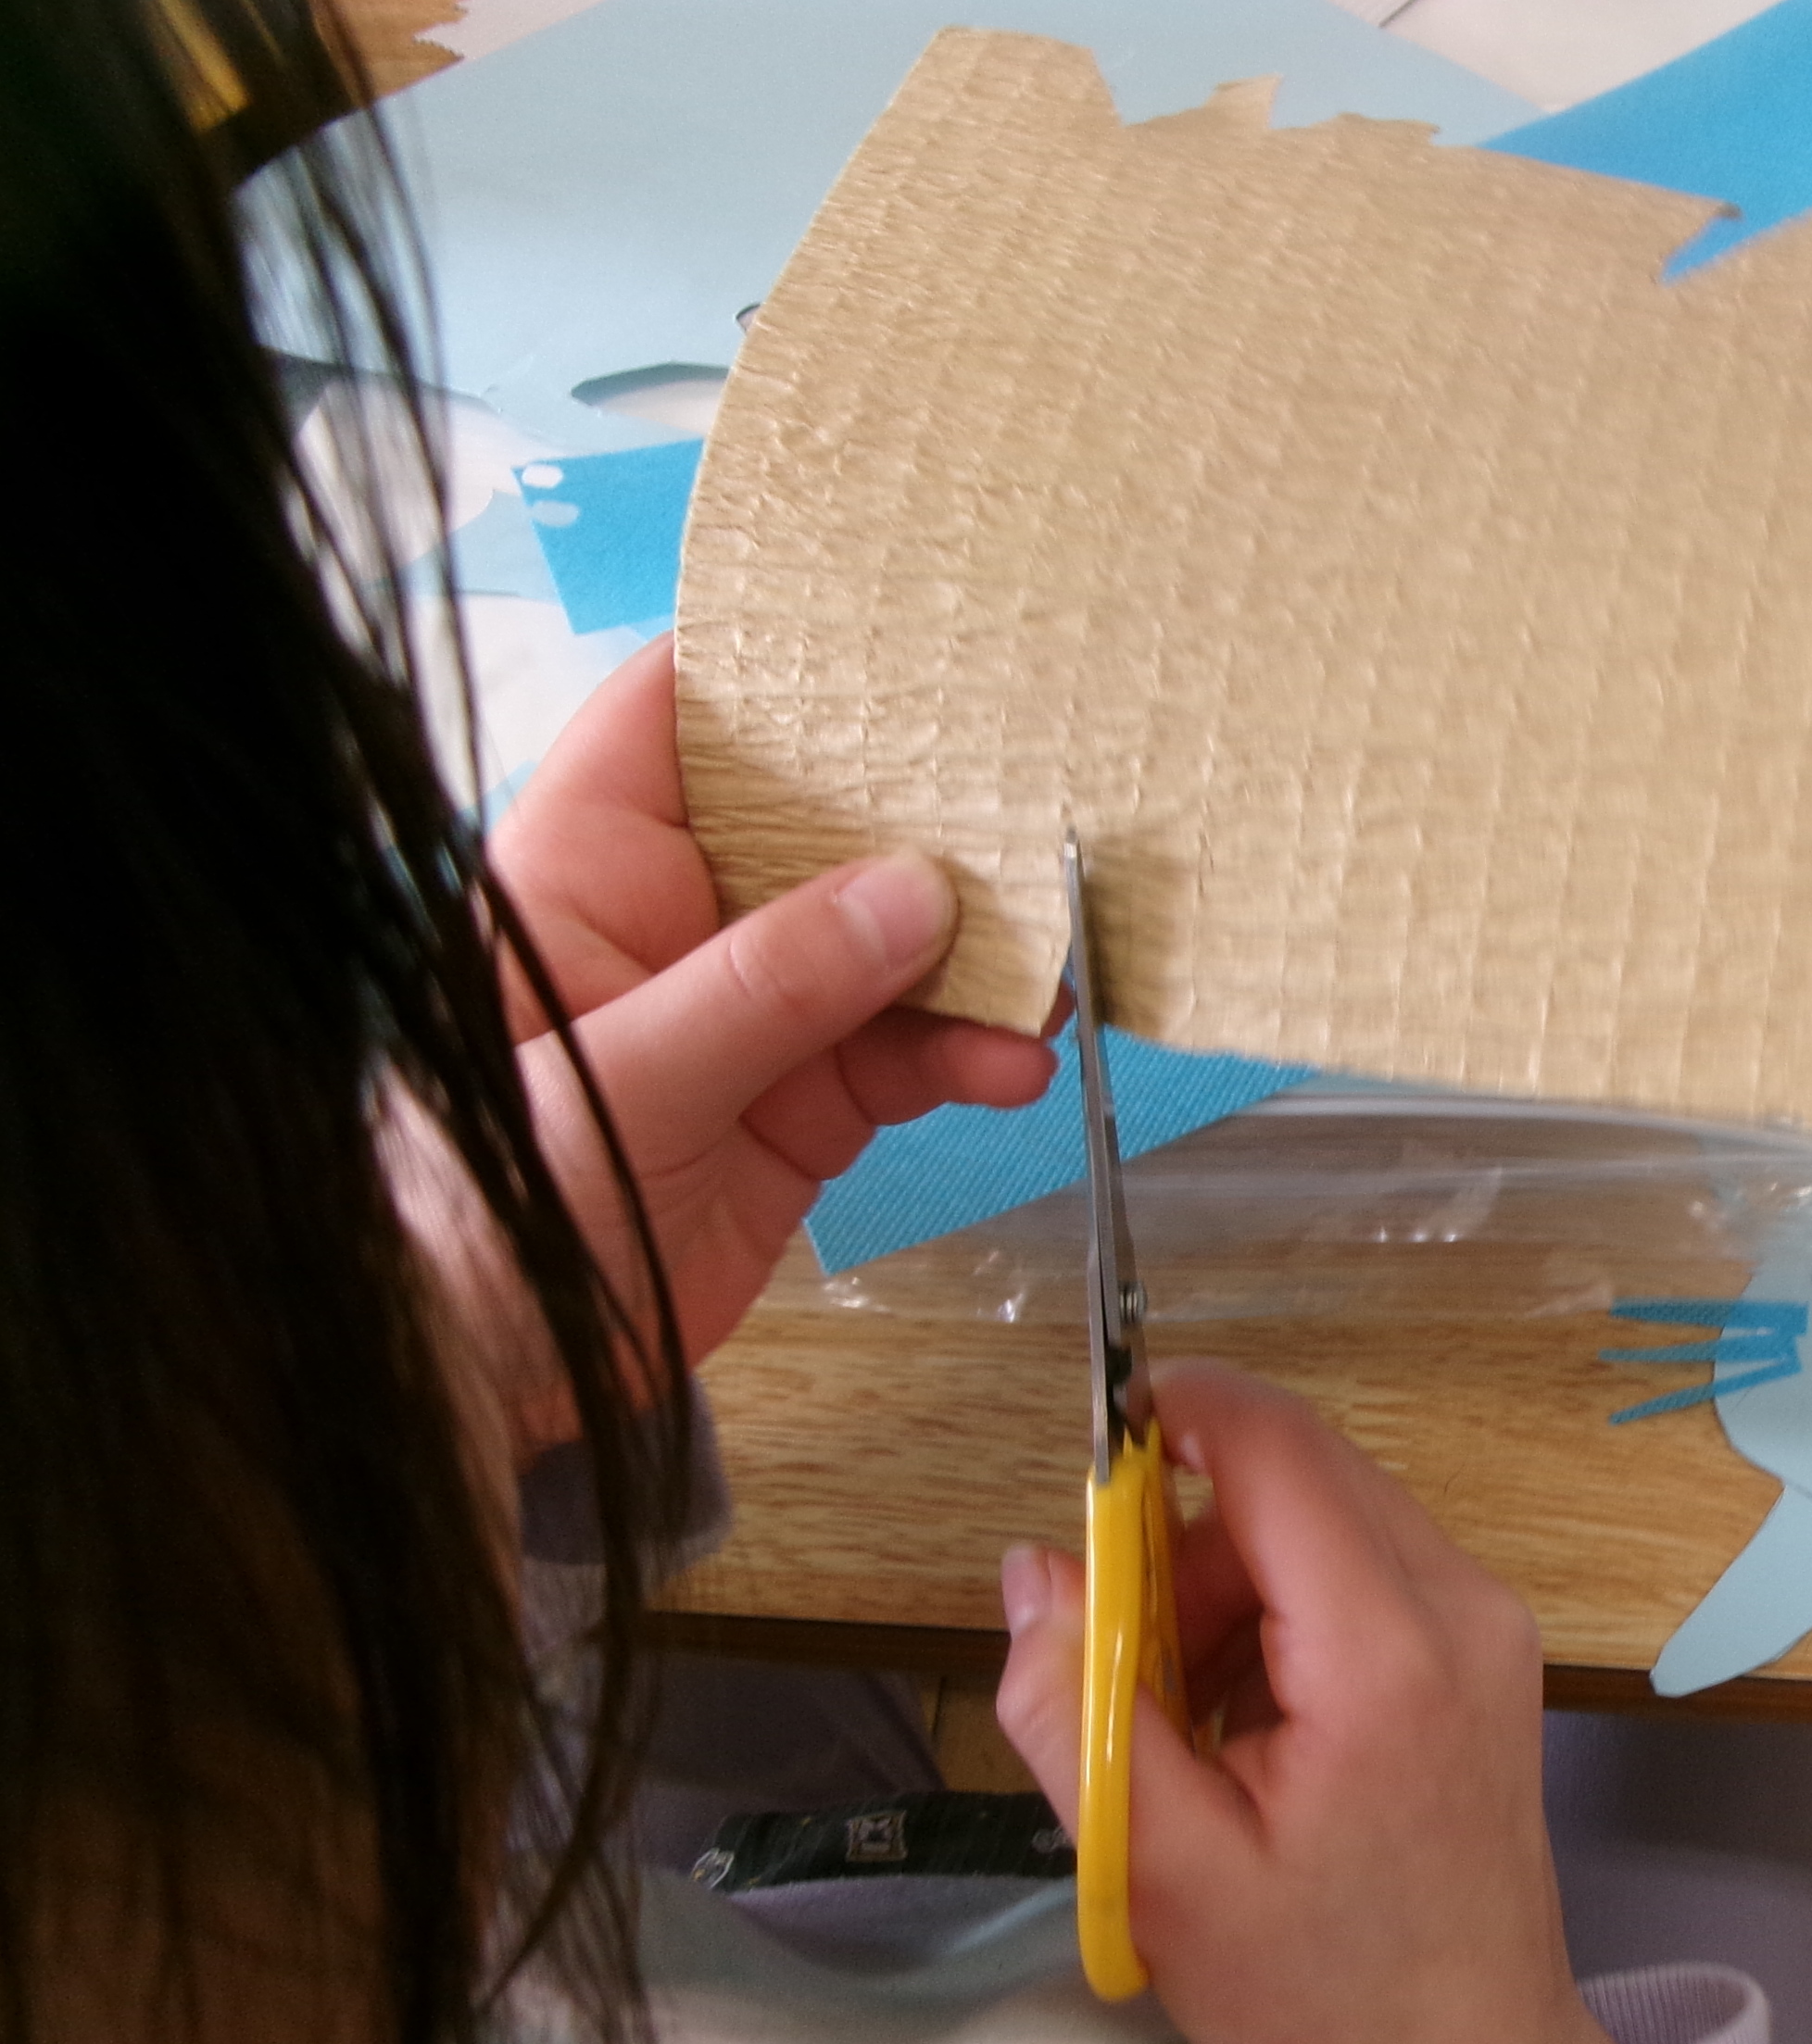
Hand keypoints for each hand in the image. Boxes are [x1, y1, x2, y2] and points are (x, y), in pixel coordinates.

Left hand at [479, 640, 1056, 1423]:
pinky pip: (911, 1052)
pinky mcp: (804, 1105)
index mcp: (590, 868)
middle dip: (932, 815)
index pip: (680, 712)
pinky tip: (1017, 1065)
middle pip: (822, 822)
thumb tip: (915, 894)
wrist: (486, 1378)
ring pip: (891, 943)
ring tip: (1059, 963)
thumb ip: (768, 984)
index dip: (781, 657)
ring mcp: (750, 1014)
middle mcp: (679, 921)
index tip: (905, 629)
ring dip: (981, 954)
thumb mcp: (622, 1077)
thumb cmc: (484, 1209)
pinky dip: (972, 1055)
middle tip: (1044, 801)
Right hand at [995, 1364, 1628, 2043]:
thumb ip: (1077, 1703)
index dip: (1170, 1417)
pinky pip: (1362, 1568)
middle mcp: (1461, 1607)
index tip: (1083, 1451)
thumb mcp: (1155, 1869)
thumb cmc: (1314, 2001)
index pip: (1276, 1447)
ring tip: (1185, 1723)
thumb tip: (1033, 1567)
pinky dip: (1283, 1611)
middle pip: (1298, 1472)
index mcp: (1386, 1653)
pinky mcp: (1486, 1654)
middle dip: (1185, 1534)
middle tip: (1121, 1658)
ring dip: (1230, 1581)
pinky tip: (1247, 1727)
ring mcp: (1488, 1626)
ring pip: (1326, 1515)